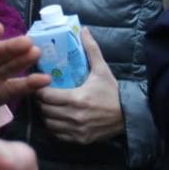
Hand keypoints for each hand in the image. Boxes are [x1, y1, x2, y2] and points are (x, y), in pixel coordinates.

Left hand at [37, 29, 123, 143]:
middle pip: (45, 110)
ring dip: (47, 114)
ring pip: (49, 123)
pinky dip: (55, 127)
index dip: (40, 89)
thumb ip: (91, 49)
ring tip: (49, 105)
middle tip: (43, 93)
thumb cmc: (112, 92)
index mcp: (78, 98)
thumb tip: (83, 29)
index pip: (47, 96)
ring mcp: (77, 130)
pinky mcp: (80, 140)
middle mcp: (75, 116)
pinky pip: (58, 134)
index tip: (40, 83)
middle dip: (41, 101)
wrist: (128, 115)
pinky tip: (57, 118)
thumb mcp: (102, 69)